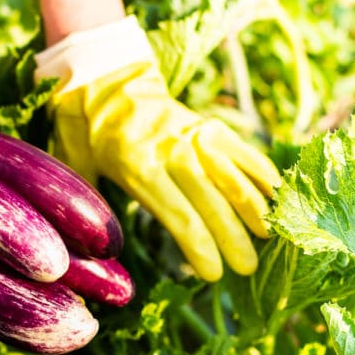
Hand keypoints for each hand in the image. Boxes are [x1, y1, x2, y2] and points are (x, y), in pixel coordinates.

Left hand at [35, 17, 280, 280]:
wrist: (105, 80)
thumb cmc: (85, 132)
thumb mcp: (75, 167)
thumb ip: (86, 206)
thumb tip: (94, 251)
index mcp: (137, 166)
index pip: (178, 214)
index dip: (200, 247)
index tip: (215, 275)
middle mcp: (172, 151)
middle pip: (211, 200)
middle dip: (233, 238)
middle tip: (248, 269)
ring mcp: (194, 136)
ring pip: (233, 176)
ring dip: (255, 208)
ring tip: (270, 238)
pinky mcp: (208, 126)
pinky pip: (241, 151)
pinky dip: (261, 173)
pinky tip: (278, 197)